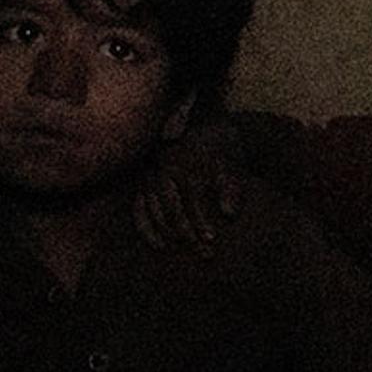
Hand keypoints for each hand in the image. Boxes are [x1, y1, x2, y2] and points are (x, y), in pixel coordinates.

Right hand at [129, 134, 240, 249]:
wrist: (201, 117)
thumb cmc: (221, 142)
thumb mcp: (232, 158)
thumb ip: (231, 185)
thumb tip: (229, 214)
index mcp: (186, 164)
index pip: (193, 200)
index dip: (202, 222)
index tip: (212, 240)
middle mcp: (164, 170)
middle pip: (173, 209)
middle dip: (188, 234)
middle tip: (203, 254)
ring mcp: (150, 175)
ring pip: (156, 210)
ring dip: (169, 234)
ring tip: (185, 250)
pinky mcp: (143, 181)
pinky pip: (139, 208)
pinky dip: (147, 228)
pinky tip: (160, 245)